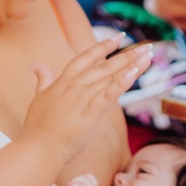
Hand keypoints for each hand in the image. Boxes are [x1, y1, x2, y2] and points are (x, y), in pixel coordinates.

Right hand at [19, 35, 150, 165]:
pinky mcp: (90, 114)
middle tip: (147, 46)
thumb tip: (36, 65)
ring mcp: (82, 99)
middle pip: (105, 65)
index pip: (86, 57)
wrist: (38, 149)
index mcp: (63, 81)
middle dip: (127, 55)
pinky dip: (122, 83)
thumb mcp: (39, 98)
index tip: (120, 36)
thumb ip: (43, 80)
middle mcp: (74, 86)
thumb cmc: (38, 127)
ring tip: (148, 56)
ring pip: (110, 77)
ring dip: (130, 66)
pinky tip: (134, 73)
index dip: (103, 46)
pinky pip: (109, 95)